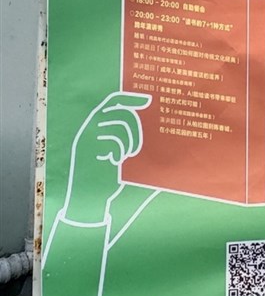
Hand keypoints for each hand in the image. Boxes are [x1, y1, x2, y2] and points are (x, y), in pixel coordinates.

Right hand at [63, 91, 150, 223]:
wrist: (85, 197)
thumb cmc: (101, 173)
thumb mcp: (110, 149)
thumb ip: (119, 132)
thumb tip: (142, 118)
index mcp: (94, 123)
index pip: (113, 100)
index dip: (131, 98)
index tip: (148, 100)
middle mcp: (89, 126)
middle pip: (121, 113)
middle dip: (135, 129)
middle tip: (135, 148)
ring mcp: (89, 136)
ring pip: (120, 127)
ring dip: (129, 142)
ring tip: (126, 155)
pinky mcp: (90, 148)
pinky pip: (114, 142)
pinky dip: (119, 152)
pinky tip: (113, 162)